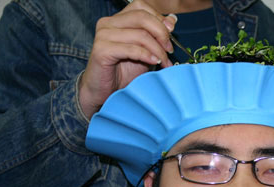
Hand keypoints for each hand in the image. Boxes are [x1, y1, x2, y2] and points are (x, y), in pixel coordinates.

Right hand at [79, 0, 175, 118]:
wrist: (105, 92)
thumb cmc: (123, 73)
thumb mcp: (145, 52)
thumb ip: (155, 35)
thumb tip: (172, 20)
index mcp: (118, 20)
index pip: (141, 7)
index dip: (159, 18)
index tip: (171, 33)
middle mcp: (108, 23)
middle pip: (142, 17)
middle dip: (161, 33)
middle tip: (169, 49)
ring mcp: (103, 35)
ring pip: (140, 34)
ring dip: (157, 49)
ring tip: (164, 62)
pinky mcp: (102, 50)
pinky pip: (132, 49)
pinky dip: (147, 55)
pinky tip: (154, 62)